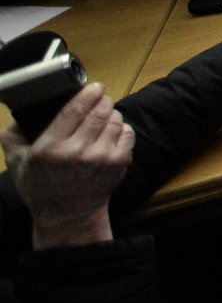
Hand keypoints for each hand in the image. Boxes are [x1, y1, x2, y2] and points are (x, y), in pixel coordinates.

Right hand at [0, 84, 132, 248]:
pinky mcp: (119, 163)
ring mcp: (102, 158)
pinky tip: (110, 133)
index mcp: (51, 148)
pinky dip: (121, 128)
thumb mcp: (17, 162)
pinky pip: (127, 133)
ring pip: (115, 119)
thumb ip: (12, 136)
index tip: (93, 86)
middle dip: (102, 99)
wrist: (68, 216)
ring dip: (111, 114)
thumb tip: (19, 113)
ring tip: (102, 118)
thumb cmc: (40, 187)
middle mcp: (78, 152)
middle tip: (98, 99)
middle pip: (100, 110)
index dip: (88, 92)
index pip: (75, 109)